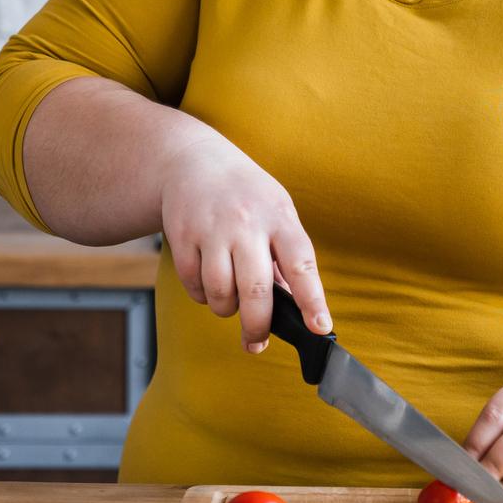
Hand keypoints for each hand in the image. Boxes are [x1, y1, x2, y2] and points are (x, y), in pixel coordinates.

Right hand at [156, 135, 329, 352]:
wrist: (194, 160)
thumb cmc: (246, 193)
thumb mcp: (277, 212)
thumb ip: (286, 256)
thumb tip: (293, 304)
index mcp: (280, 217)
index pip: (302, 264)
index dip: (312, 300)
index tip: (320, 327)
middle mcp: (247, 223)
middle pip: (255, 290)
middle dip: (258, 326)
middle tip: (257, 341)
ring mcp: (212, 229)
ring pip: (220, 294)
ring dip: (226, 309)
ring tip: (230, 299)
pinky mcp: (182, 236)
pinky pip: (194, 286)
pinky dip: (202, 295)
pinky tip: (208, 281)